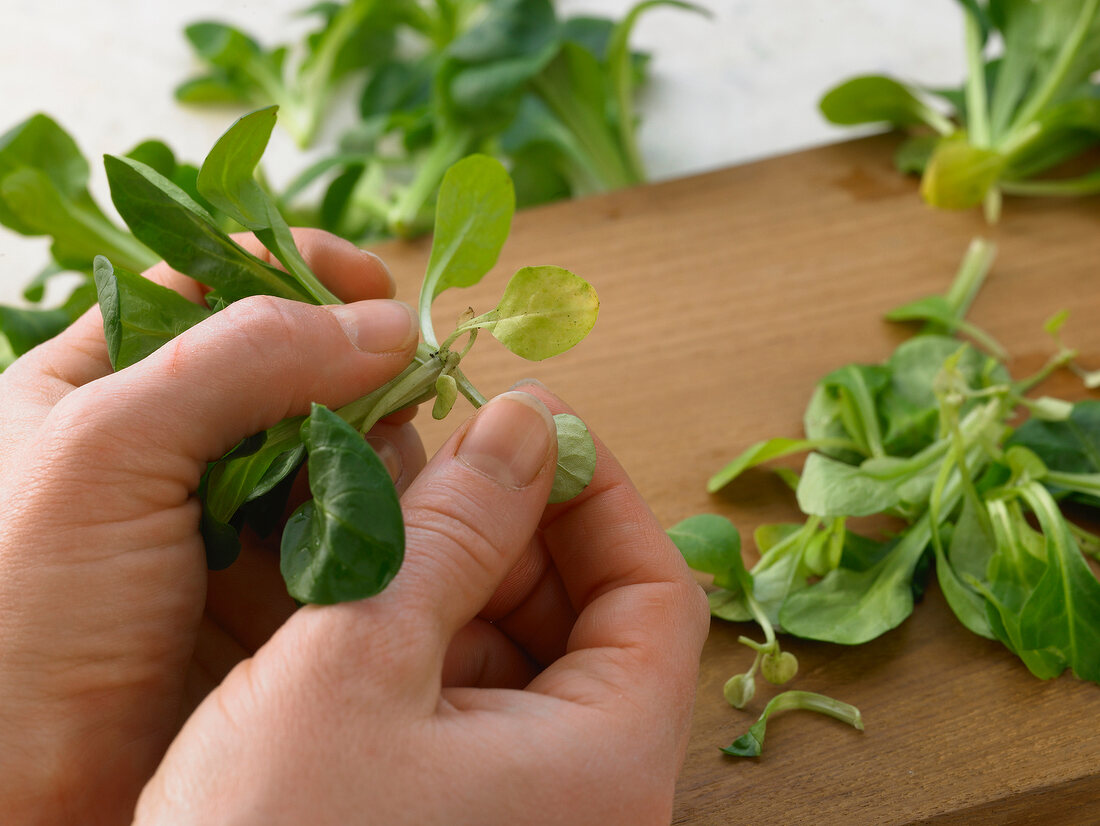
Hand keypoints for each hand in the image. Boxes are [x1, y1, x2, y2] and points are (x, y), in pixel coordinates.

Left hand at [0, 230, 424, 823]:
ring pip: (345, 443)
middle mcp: (177, 444)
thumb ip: (239, 361)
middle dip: (356, 370)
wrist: (32, 805)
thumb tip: (384, 324)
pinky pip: (363, 524)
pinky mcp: (288, 586)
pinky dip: (389, 519)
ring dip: (377, 452)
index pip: (213, 285)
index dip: (300, 272)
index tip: (378, 288)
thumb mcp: (102, 454)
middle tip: (398, 395)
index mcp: (100, 385)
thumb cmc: (21, 623)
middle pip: (299, 363)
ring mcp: (239, 518)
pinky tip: (383, 540)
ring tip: (368, 492)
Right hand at [136, 383, 709, 824]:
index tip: (531, 421)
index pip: (657, 591)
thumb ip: (453, 530)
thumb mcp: (355, 663)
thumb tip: (526, 420)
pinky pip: (479, 702)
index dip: (598, 491)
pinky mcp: (469, 817)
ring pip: (530, 655)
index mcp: (606, 766)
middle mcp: (590, 797)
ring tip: (390, 522)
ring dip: (468, 575)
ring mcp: (531, 810)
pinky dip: (435, 637)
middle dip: (522, 528)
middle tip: (443, 465)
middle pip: (597, 619)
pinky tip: (370, 598)